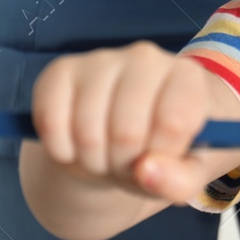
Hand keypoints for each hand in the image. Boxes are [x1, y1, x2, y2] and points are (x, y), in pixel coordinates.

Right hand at [29, 41, 239, 203]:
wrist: (129, 134)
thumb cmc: (165, 149)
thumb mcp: (189, 173)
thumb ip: (180, 181)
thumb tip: (146, 171)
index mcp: (187, 76)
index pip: (173, 124)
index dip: (162, 157)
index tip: (161, 159)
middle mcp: (146, 58)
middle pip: (126, 132)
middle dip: (124, 165)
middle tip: (129, 163)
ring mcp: (102, 59)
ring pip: (86, 131)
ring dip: (93, 162)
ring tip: (106, 156)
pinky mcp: (62, 70)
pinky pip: (50, 121)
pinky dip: (60, 150)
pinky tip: (76, 147)